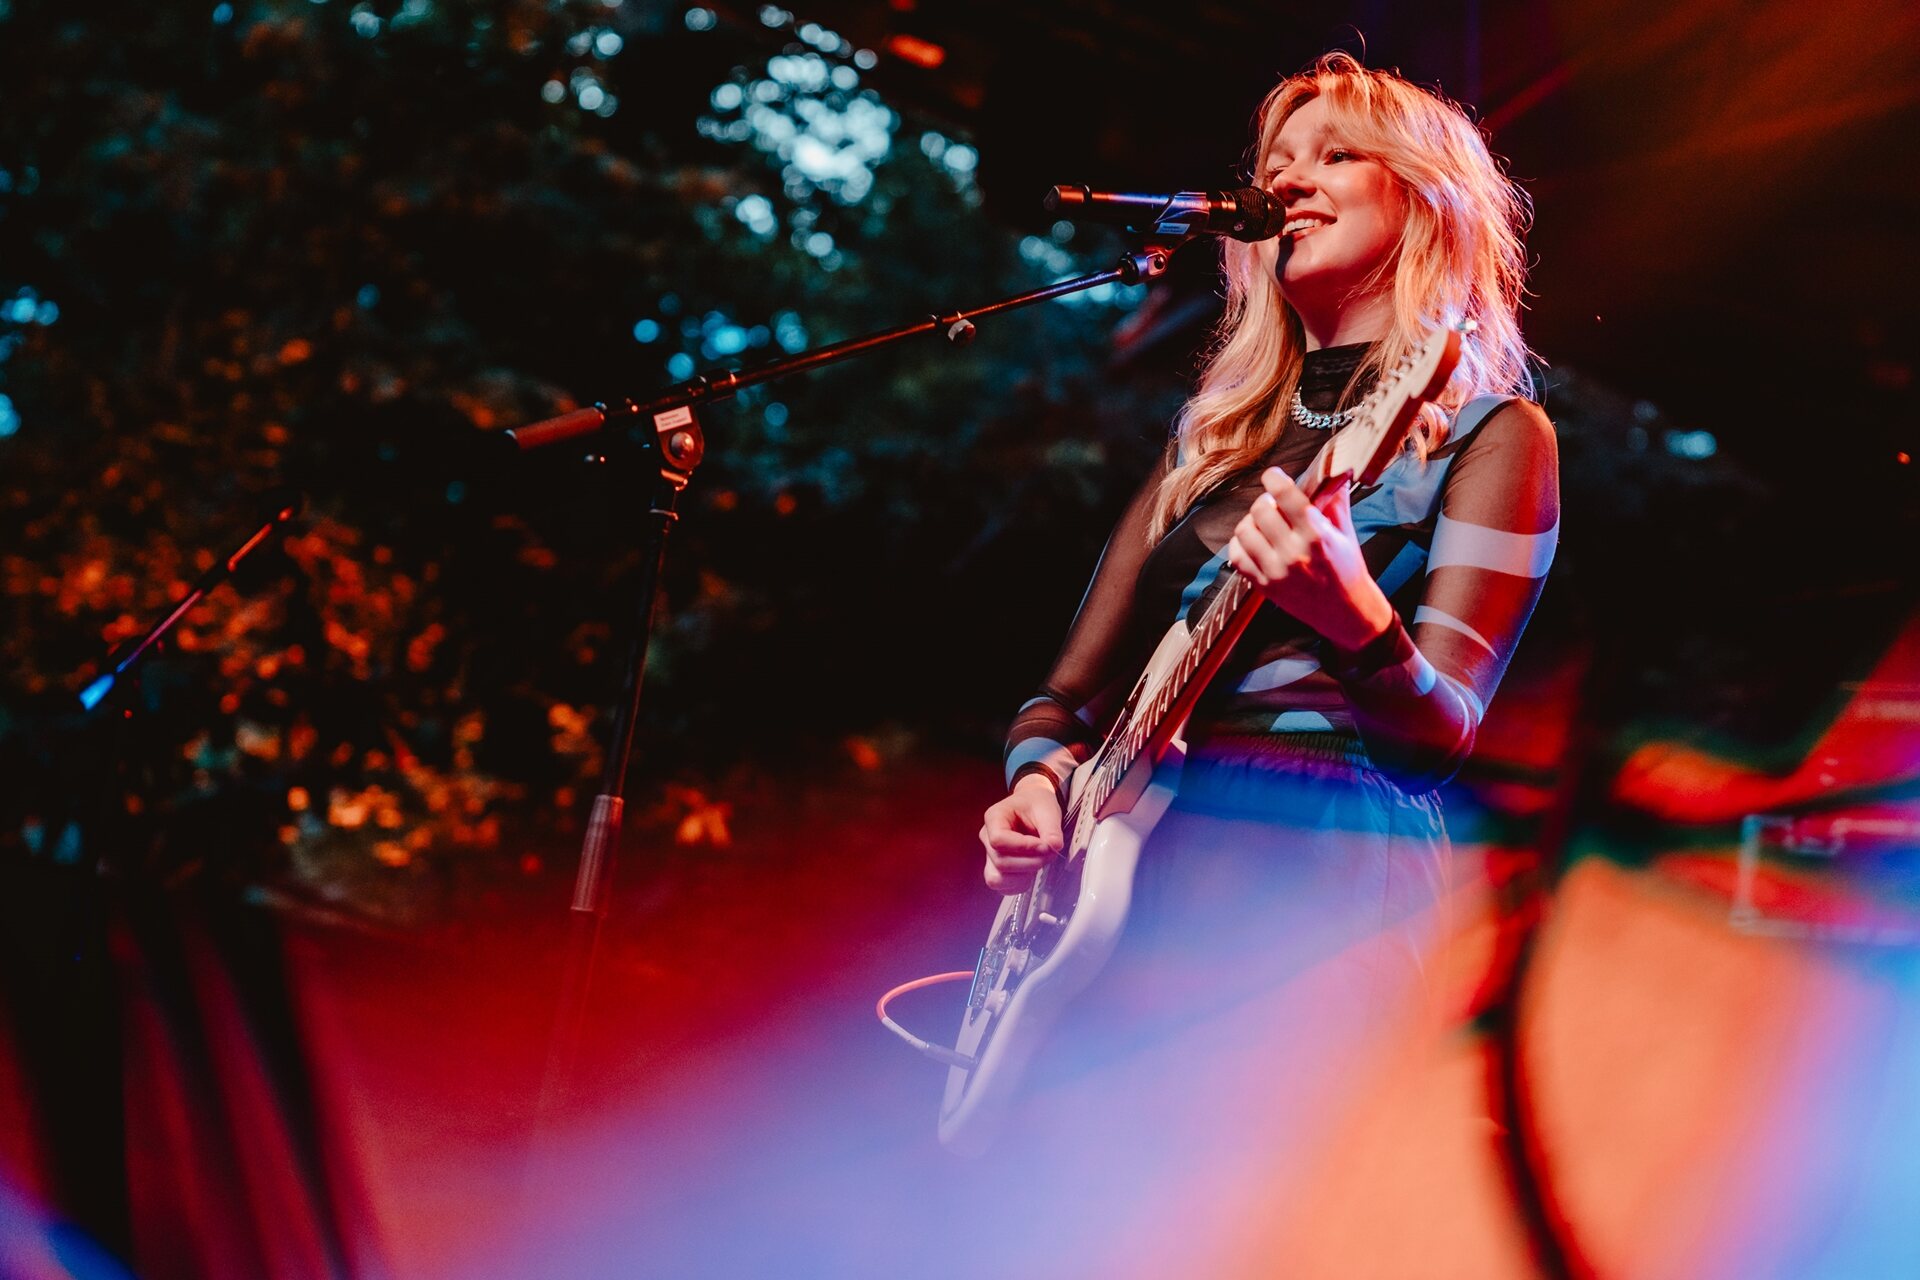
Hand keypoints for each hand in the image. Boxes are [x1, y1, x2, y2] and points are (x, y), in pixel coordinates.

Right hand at [979, 772, 1063, 894]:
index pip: (999, 840)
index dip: (1023, 847)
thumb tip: (1054, 846)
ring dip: (1023, 876)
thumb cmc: (1035, 804)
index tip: (1043, 845)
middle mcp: (987, 837)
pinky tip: (1031, 871)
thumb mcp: (1047, 809)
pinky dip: (1019, 884)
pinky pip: (1002, 886)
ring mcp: (990, 855)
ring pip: (997, 878)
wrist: (1034, 806)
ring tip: (1039, 862)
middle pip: (1000, 862)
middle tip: (1049, 853)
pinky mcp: (997, 869)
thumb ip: (1052, 829)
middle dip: (1030, 862)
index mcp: (994, 817)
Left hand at [1226, 467, 1393, 650]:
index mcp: (1317, 535)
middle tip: (1272, 505)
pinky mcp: (1264, 586)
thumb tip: (1332, 470)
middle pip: (1260, 510)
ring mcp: (1276, 571)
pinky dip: (1240, 544)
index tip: (1272, 476)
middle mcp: (1294, 553)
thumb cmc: (1347, 569)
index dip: (1274, 479)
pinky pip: (1237, 557)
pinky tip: (1253, 542)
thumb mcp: (1346, 532)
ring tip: (1262, 524)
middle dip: (1265, 501)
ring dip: (1250, 522)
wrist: (1346, 612)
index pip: (1286, 496)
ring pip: (1243, 531)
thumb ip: (1334, 500)